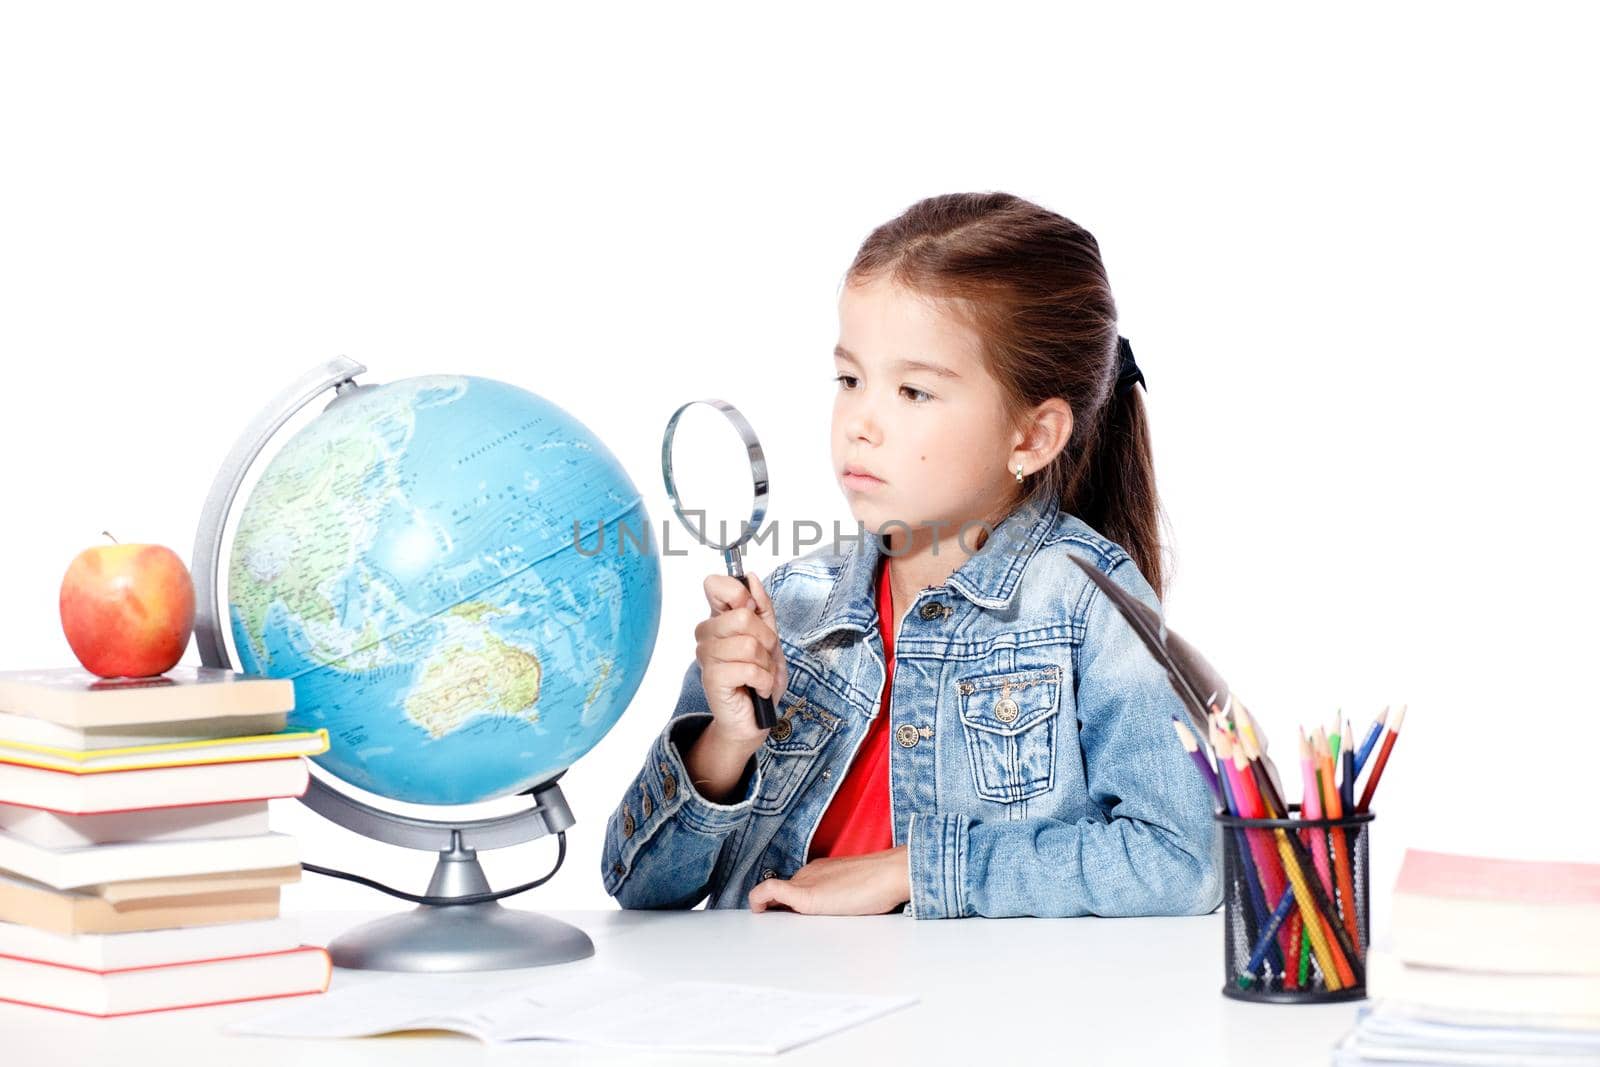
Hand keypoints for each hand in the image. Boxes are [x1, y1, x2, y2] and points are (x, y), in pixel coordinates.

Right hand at [695, 572, 786, 749]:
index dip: (739, 594)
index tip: (751, 612)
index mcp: (719, 619)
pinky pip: (749, 668)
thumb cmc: (758, 678)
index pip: (715, 585)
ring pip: (749, 644)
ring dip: (766, 664)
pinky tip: (757, 688)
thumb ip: (762, 608)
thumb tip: (752, 578)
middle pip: (743, 616)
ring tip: (761, 674)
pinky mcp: (712, 678)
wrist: (754, 719)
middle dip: (767, 639)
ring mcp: (706, 656)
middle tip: (764, 656)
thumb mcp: (770, 638)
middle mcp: (707, 634)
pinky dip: (764, 681)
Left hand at [748, 846, 910, 915]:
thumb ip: (842, 900)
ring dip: (769, 909)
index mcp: (821, 871)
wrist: (890, 873)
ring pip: (775, 894)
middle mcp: (809, 873)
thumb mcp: (856, 892)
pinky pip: (769, 890)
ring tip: (766, 925)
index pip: (794, 886)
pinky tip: (757, 911)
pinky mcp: (805, 894)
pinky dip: (758, 898)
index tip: (783, 917)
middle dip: (776, 910)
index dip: (785, 903)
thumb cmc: (881, 883)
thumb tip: (843, 915)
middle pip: (783, 894)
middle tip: (774, 928)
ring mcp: (806, 882)